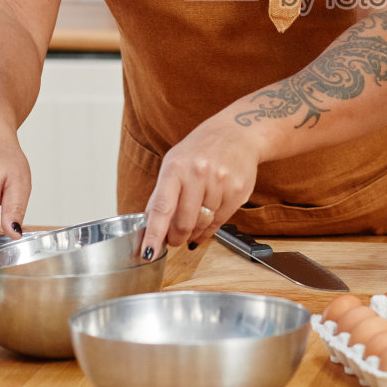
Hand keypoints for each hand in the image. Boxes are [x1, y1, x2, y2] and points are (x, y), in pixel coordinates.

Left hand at [140, 120, 262, 257]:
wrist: (237, 133)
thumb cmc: (201, 149)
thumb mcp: (174, 163)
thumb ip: (162, 194)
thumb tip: (149, 225)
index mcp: (176, 168)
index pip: (162, 208)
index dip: (154, 234)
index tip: (148, 252)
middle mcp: (198, 174)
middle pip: (184, 222)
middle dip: (176, 237)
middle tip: (173, 240)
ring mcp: (220, 183)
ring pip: (203, 224)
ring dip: (194, 233)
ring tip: (191, 229)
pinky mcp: (238, 191)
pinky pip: (220, 222)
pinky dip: (210, 229)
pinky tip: (206, 225)